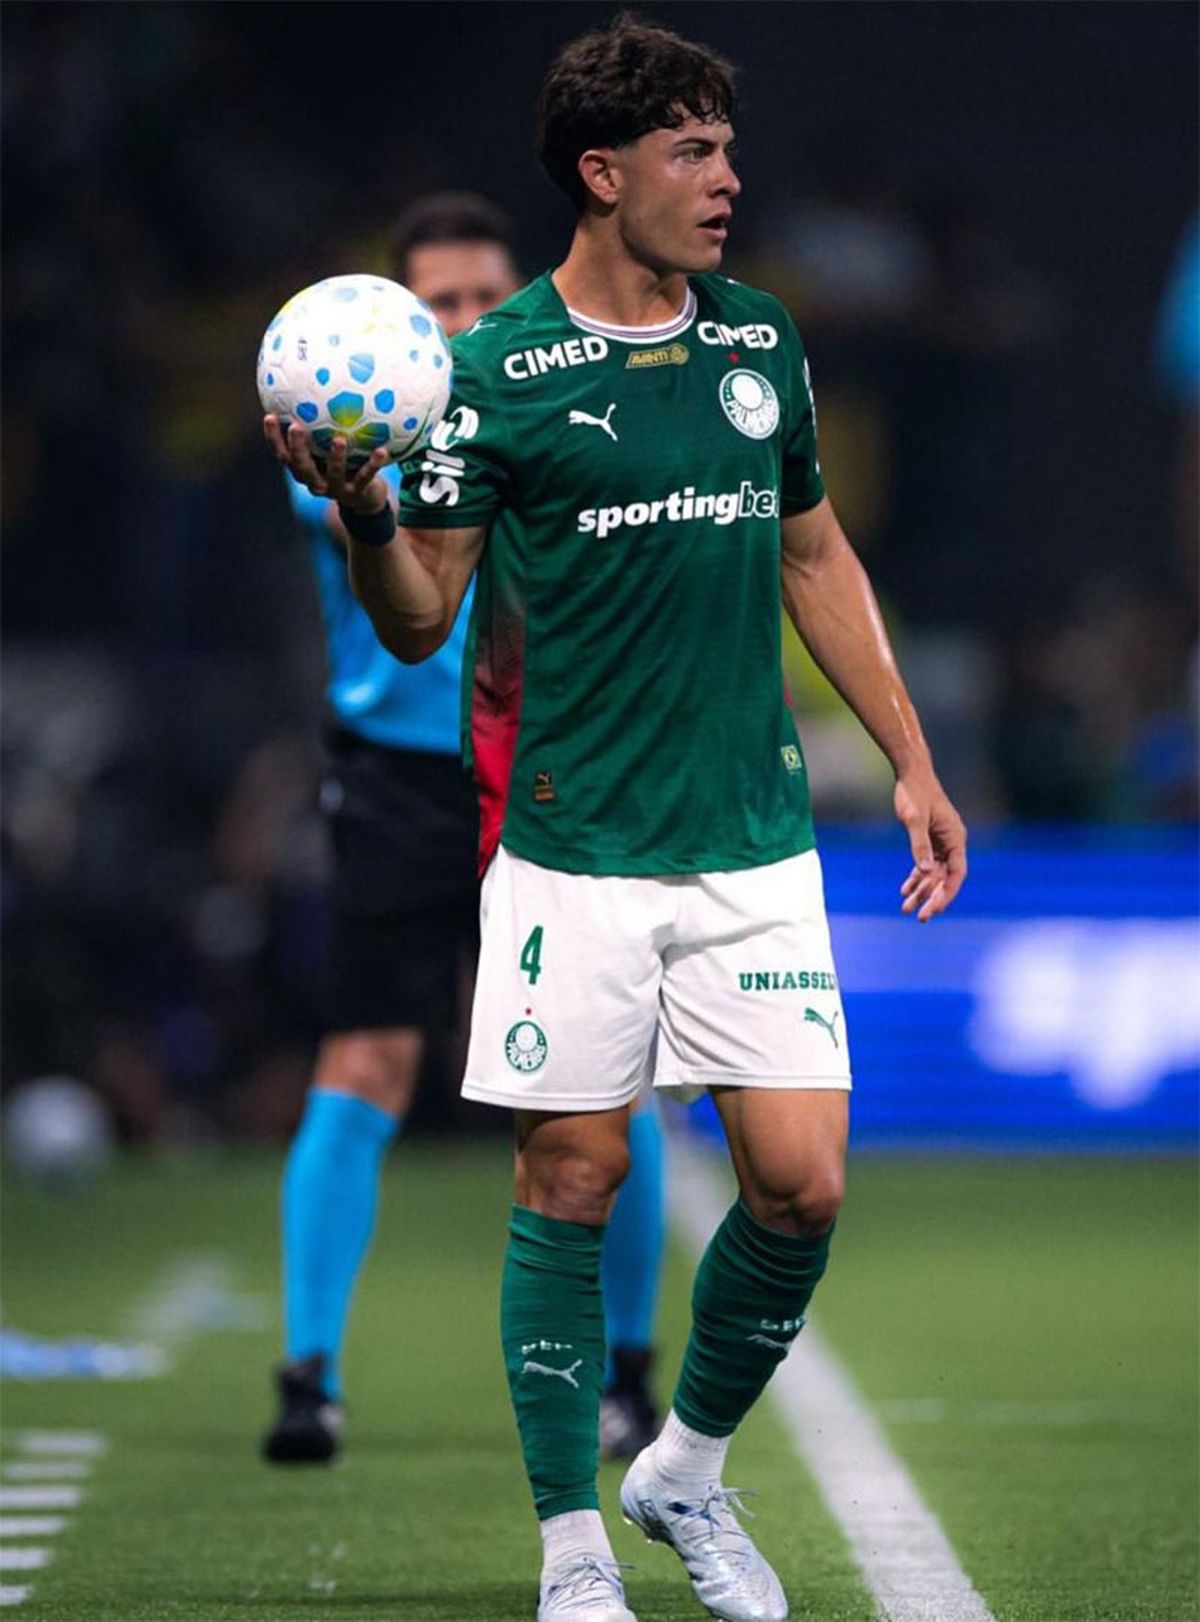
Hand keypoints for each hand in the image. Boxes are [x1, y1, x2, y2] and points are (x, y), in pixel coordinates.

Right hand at [262, 416, 389, 514]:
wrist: (363, 498)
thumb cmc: (342, 462)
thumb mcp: (327, 444)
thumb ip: (319, 422)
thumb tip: (314, 381)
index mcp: (303, 469)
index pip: (282, 453)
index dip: (273, 437)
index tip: (269, 416)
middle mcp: (315, 481)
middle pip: (301, 467)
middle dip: (297, 448)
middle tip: (296, 427)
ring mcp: (336, 489)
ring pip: (333, 474)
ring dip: (335, 458)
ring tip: (339, 440)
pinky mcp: (357, 492)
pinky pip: (366, 476)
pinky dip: (373, 464)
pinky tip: (382, 450)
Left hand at [894, 770, 966, 921]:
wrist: (910, 773)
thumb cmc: (914, 793)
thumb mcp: (914, 820)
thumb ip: (920, 845)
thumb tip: (926, 872)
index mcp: (955, 838)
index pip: (956, 873)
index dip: (946, 893)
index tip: (933, 908)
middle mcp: (952, 843)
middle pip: (945, 878)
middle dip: (932, 898)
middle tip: (920, 917)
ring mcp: (941, 842)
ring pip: (933, 874)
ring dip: (921, 891)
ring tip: (906, 908)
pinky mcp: (929, 840)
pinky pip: (925, 865)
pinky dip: (915, 878)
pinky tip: (904, 891)